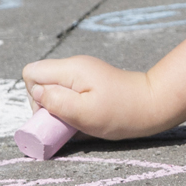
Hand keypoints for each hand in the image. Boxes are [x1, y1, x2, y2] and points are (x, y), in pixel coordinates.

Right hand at [21, 55, 161, 139]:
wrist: (153, 105)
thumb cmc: (120, 112)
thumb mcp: (84, 113)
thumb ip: (56, 101)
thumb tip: (36, 93)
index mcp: (71, 69)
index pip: (31, 73)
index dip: (34, 95)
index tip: (52, 112)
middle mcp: (74, 66)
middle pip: (41, 80)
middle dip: (45, 103)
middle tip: (66, 119)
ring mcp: (83, 73)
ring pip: (54, 88)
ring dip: (58, 106)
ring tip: (77, 119)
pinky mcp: (90, 82)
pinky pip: (68, 92)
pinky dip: (70, 106)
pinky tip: (84, 116)